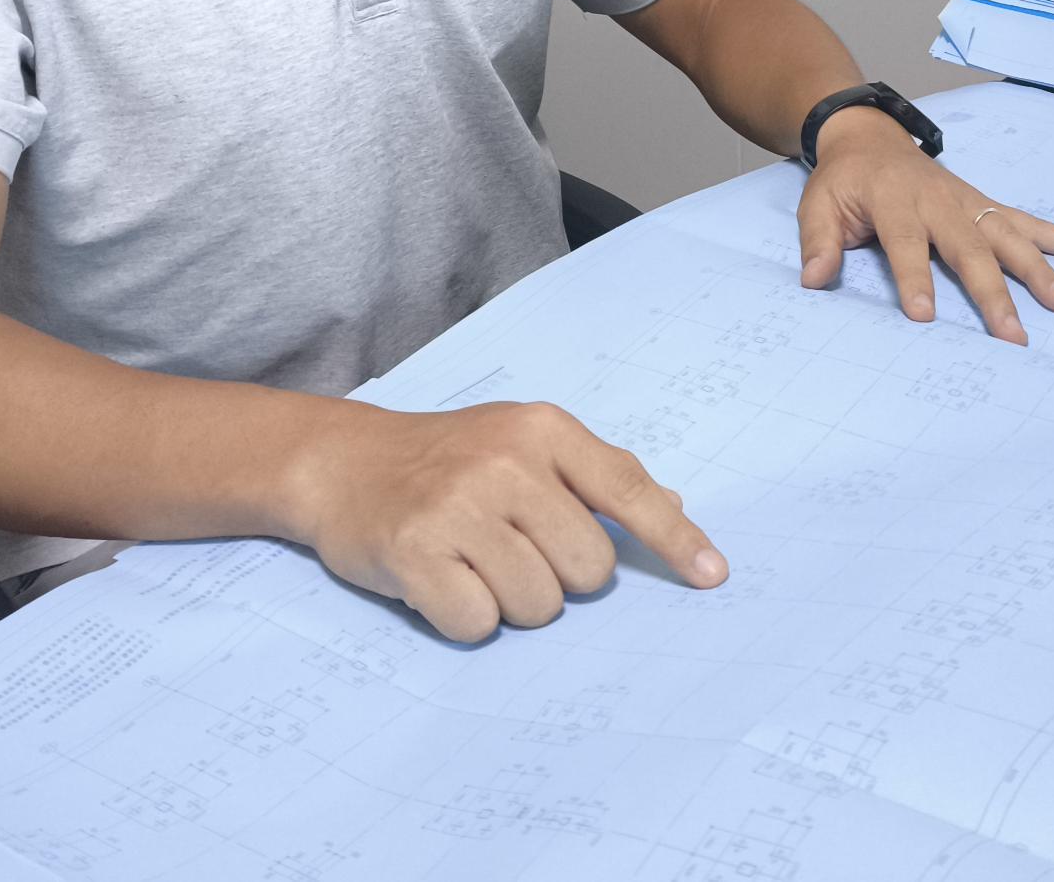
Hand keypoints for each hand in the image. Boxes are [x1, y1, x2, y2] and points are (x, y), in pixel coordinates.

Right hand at [286, 399, 725, 641]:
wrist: (341, 461)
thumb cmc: (446, 458)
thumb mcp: (522, 443)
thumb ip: (595, 475)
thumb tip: (676, 509)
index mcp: (543, 429)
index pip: (628, 488)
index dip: (674, 539)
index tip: (712, 576)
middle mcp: (506, 462)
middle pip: (589, 570)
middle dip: (559, 577)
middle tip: (512, 550)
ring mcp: (459, 506)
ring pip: (538, 604)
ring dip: (510, 601)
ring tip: (472, 563)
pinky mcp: (415, 551)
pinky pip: (481, 625)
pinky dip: (466, 617)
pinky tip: (441, 581)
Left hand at [798, 108, 1053, 343]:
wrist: (868, 136)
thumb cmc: (844, 180)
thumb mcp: (818, 204)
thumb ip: (819, 241)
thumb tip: (813, 280)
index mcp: (895, 201)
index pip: (906, 243)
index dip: (915, 279)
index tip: (924, 317)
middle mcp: (940, 201)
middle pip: (969, 249)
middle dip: (992, 293)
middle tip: (1012, 335)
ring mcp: (969, 203)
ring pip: (1009, 237)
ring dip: (1039, 270)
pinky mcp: (987, 206)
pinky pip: (1030, 223)